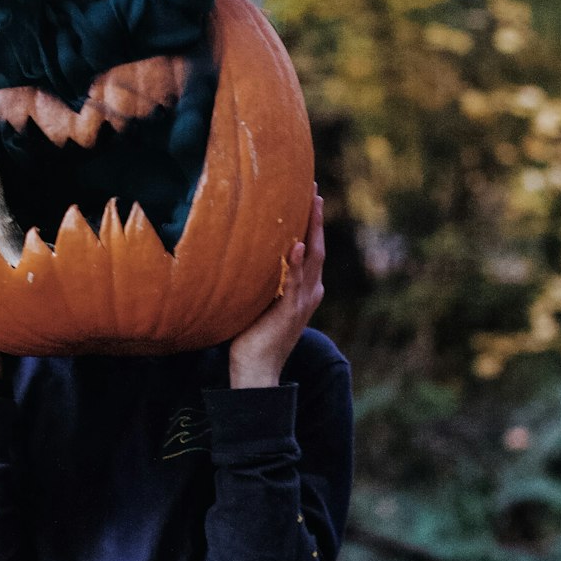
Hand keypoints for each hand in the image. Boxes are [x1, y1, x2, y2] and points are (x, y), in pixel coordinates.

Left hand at [228, 184, 324, 388]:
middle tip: (314, 190)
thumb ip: (261, 281)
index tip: (310, 197)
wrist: (257, 370)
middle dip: (316, 219)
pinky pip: (296, 283)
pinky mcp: (290, 312)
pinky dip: (299, 264)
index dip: (312, 224)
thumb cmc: (252, 337)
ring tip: (312, 204)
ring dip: (313, 230)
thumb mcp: (260, 302)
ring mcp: (302, 302)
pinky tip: (300, 244)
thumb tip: (242, 256)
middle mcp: (309, 293)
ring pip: (313, 259)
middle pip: (318, 248)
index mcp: (305, 290)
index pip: (313, 250)